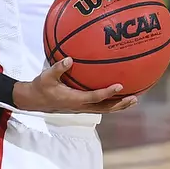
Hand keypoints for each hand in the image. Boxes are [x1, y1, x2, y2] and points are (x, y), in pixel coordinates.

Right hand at [14, 58, 137, 113]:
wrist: (35, 100)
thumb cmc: (41, 87)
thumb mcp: (46, 76)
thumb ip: (58, 68)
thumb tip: (70, 58)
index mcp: (74, 99)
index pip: (95, 97)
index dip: (108, 92)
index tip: (120, 86)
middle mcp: (81, 106)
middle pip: (105, 108)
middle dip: (120, 104)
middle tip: (134, 98)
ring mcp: (82, 108)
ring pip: (105, 109)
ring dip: (119, 105)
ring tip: (134, 100)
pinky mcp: (82, 106)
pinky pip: (100, 106)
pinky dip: (112, 103)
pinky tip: (120, 96)